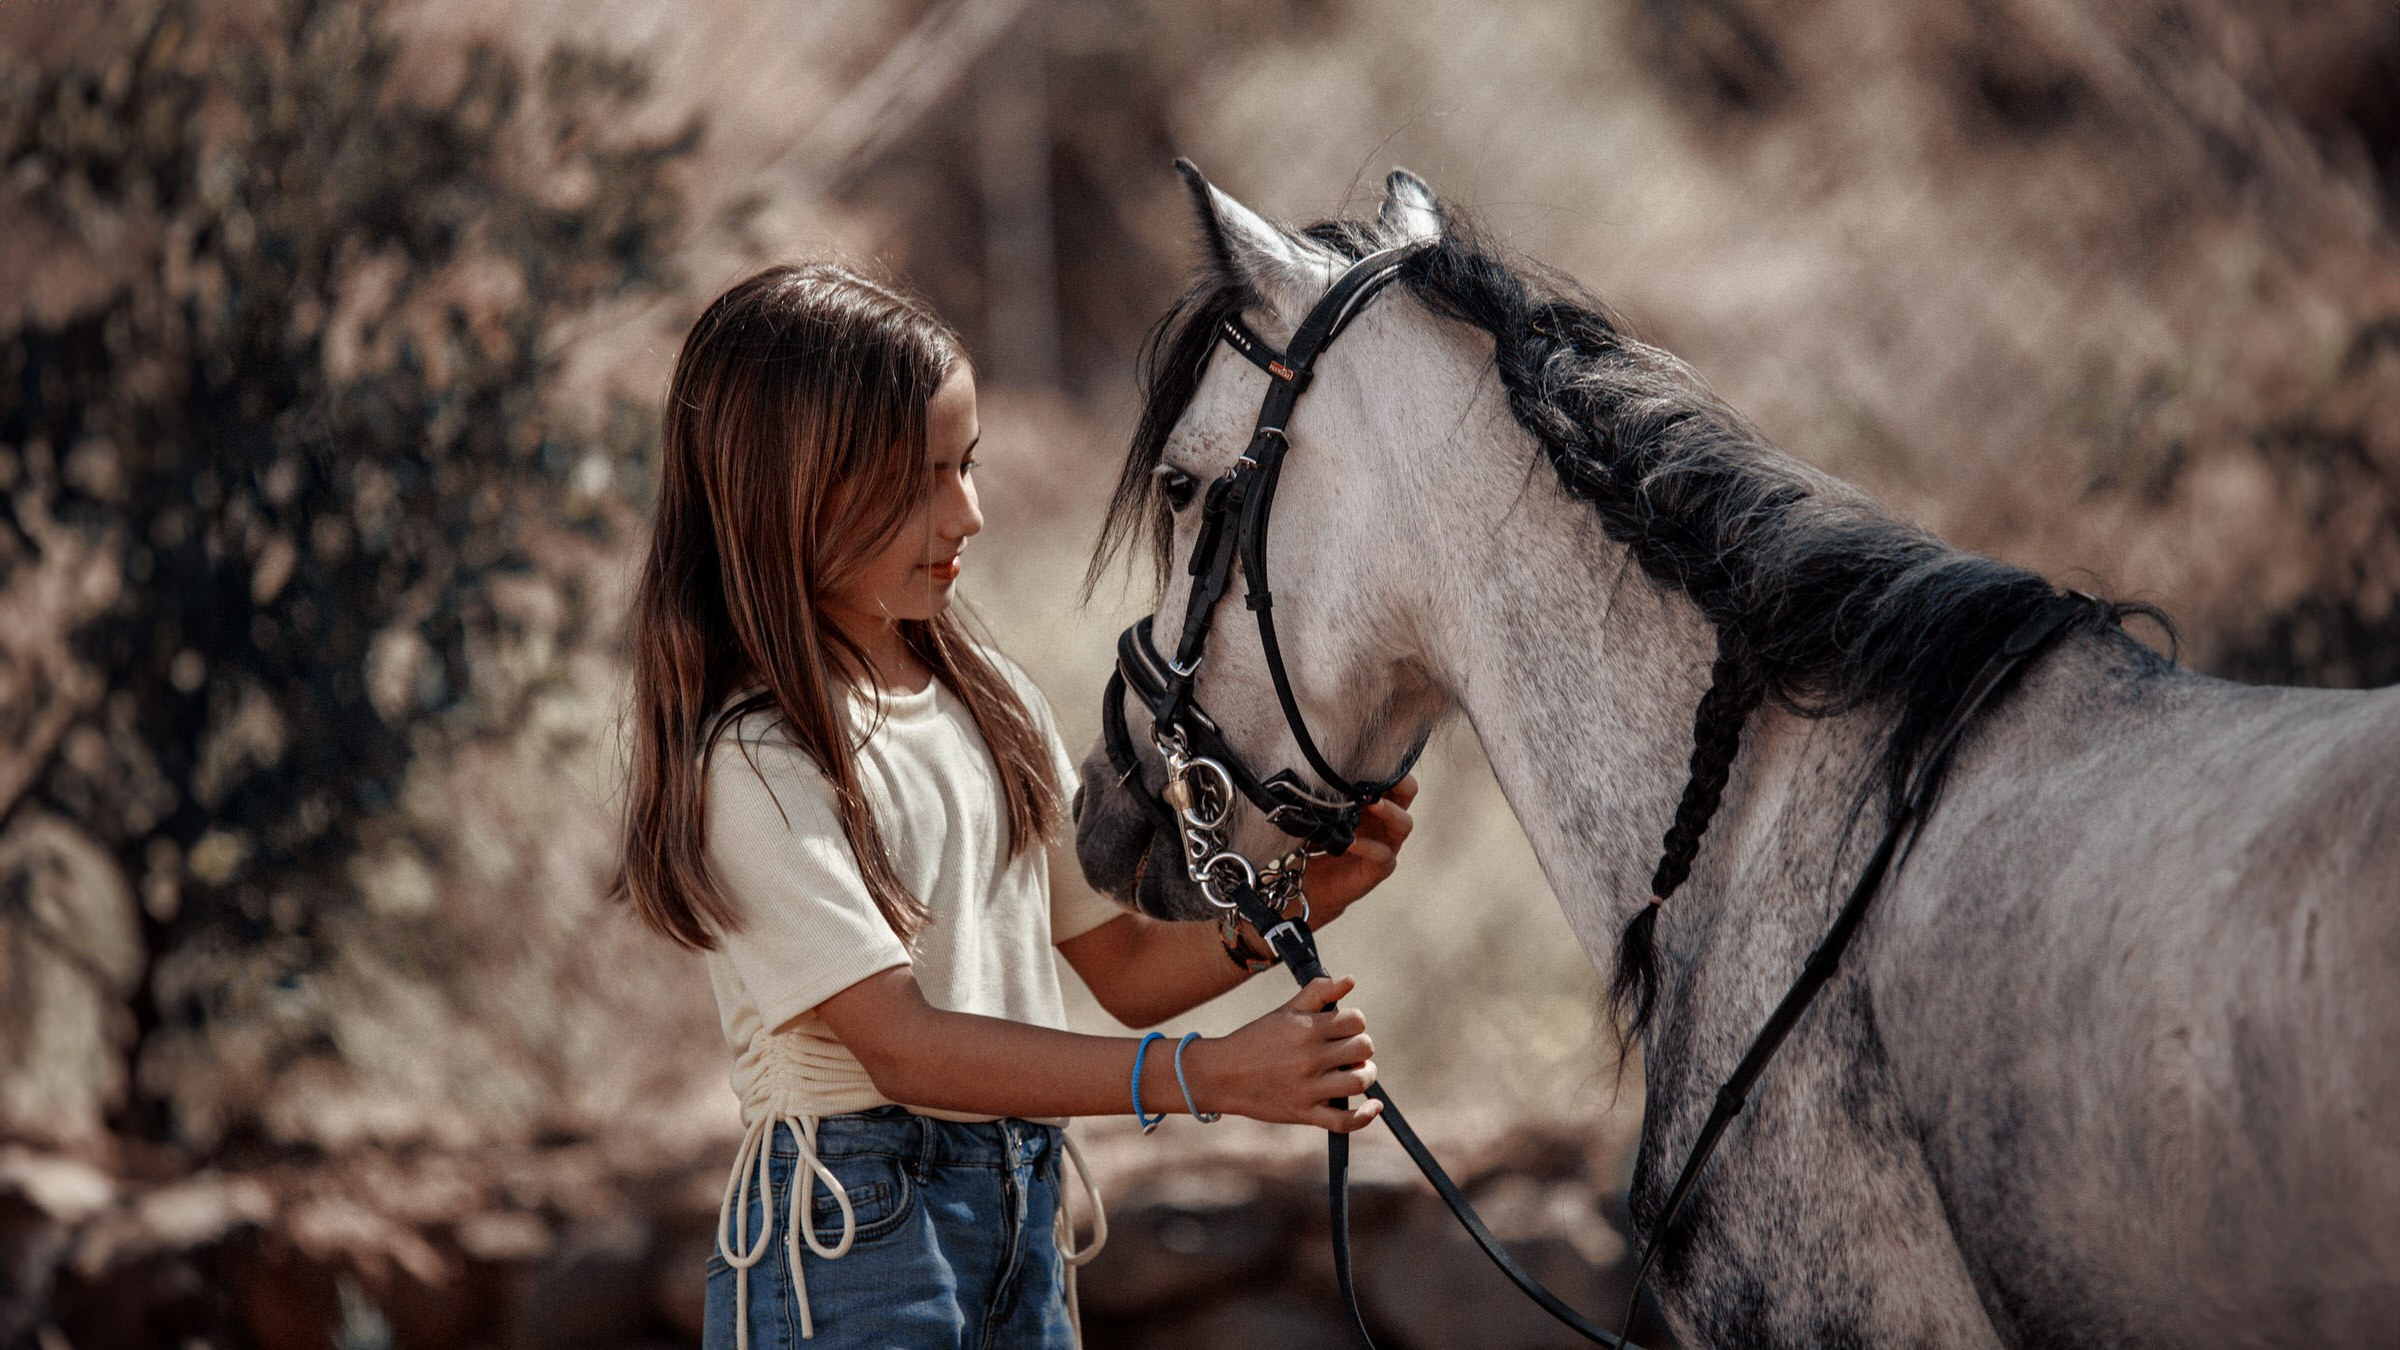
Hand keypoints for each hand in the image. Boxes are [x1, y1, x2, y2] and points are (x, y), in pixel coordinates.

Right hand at [1181, 975, 1380, 1131]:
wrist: (1222, 1075)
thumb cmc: (1256, 1040)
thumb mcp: (1285, 1010)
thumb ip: (1319, 991)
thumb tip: (1351, 979)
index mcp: (1307, 1029)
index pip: (1356, 1021)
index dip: (1354, 1023)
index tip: (1343, 1030)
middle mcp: (1310, 1057)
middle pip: (1363, 1048)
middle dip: (1361, 1047)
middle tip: (1348, 1051)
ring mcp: (1309, 1088)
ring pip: (1360, 1081)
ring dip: (1366, 1074)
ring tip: (1357, 1071)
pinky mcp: (1305, 1113)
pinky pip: (1345, 1121)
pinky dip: (1365, 1115)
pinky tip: (1373, 1105)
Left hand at [1297, 774, 1416, 925]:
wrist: (1309, 882)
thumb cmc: (1315, 840)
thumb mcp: (1318, 811)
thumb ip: (1324, 792)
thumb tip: (1315, 768)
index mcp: (1373, 801)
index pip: (1391, 776)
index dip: (1387, 766)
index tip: (1370, 756)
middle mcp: (1385, 820)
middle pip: (1408, 794)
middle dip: (1399, 783)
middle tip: (1378, 778)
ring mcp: (1386, 844)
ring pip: (1404, 824)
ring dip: (1389, 811)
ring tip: (1372, 804)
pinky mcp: (1380, 868)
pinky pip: (1382, 854)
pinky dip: (1367, 846)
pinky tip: (1350, 841)